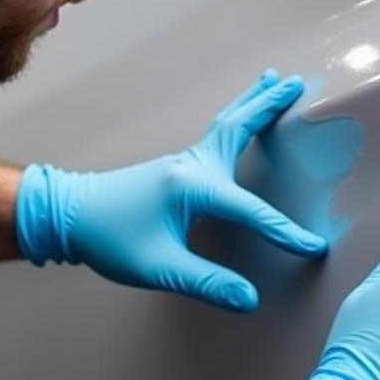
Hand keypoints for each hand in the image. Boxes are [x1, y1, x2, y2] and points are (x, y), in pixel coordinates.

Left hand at [14, 70, 326, 310]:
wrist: (66, 215)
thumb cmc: (109, 239)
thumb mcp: (159, 267)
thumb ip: (206, 283)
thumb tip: (248, 299)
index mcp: (193, 188)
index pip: (250, 212)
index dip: (283, 232)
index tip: (313, 247)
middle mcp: (192, 166)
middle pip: (240, 127)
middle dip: (270, 106)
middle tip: (297, 83)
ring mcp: (183, 162)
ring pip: (227, 124)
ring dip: (253, 103)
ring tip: (273, 81)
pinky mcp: (176, 168)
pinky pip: (216, 135)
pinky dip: (237, 120)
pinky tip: (242, 123)